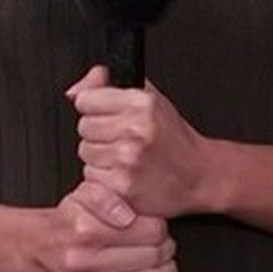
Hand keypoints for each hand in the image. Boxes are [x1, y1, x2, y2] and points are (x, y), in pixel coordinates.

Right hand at [29, 179, 175, 271]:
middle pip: (154, 256)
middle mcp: (85, 261)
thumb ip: (106, 197)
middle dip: (164, 248)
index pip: (150, 230)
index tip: (155, 227)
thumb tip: (127, 215)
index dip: (159, 227)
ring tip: (158, 262)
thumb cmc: (64, 223)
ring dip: (163, 271)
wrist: (35, 250)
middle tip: (161, 244)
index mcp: (86, 230)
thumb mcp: (81, 196)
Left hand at [68, 65, 216, 218]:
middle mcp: (135, 129)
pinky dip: (104, 179)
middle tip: (123, 140)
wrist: (198, 175)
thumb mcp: (148, 98)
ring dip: (100, 157)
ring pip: (86, 152)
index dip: (96, 109)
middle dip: (99, 134)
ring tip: (126, 158)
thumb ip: (106, 85)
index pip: (86, 100)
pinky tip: (125, 175)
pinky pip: (91, 177)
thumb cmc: (173, 138)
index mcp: (141, 103)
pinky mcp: (123, 187)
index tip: (111, 117)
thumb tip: (73, 91)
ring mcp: (128, 159)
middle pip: (84, 127)